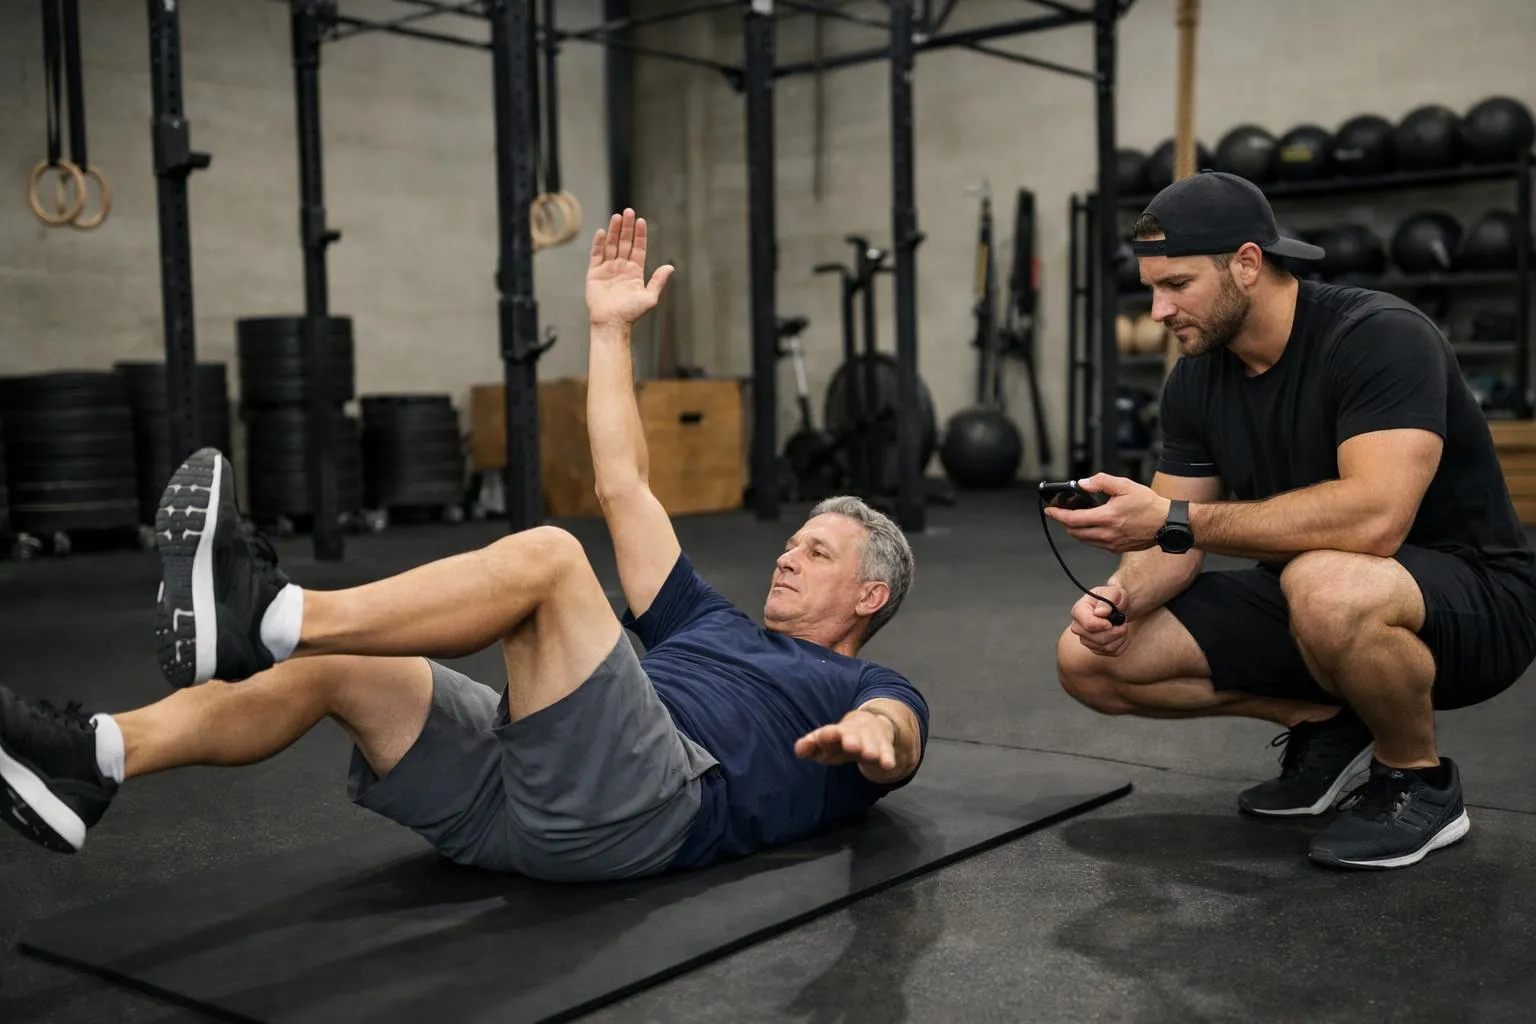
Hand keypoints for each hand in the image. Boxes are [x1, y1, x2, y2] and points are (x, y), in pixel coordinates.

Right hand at [586, 209, 674, 327]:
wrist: (612, 323)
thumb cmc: (631, 313)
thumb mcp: (649, 297)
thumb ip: (658, 281)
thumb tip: (670, 267)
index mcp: (635, 271)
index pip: (638, 248)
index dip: (639, 235)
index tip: (641, 221)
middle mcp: (621, 267)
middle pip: (624, 243)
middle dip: (627, 227)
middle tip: (629, 211)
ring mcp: (608, 269)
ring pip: (611, 245)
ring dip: (615, 231)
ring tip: (617, 216)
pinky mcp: (594, 273)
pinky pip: (596, 254)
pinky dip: (599, 243)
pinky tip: (602, 232)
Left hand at [794, 709, 897, 771]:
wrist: (869, 726)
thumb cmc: (839, 741)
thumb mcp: (824, 746)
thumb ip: (810, 747)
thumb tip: (799, 749)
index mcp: (835, 732)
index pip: (829, 732)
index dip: (827, 735)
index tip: (824, 737)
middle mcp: (853, 732)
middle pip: (852, 734)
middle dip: (851, 739)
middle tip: (851, 746)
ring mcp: (870, 737)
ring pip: (870, 742)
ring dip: (870, 748)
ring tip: (869, 755)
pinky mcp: (885, 745)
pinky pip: (887, 751)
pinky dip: (887, 757)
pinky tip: (887, 764)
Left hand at [1042, 473, 1171, 553]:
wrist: (1167, 524)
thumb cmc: (1148, 504)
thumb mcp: (1125, 486)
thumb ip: (1101, 482)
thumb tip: (1083, 483)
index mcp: (1106, 517)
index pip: (1072, 519)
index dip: (1057, 514)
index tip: (1049, 510)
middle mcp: (1106, 534)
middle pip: (1074, 532)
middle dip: (1064, 522)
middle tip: (1061, 512)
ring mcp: (1111, 544)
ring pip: (1083, 540)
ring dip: (1075, 530)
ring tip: (1075, 518)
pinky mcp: (1116, 549)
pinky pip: (1095, 544)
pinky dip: (1088, 536)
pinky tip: (1092, 526)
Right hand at [1070, 582, 1129, 656]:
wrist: (1116, 606)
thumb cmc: (1112, 598)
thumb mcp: (1112, 592)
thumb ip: (1107, 601)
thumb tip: (1101, 613)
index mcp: (1079, 611)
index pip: (1087, 624)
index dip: (1102, 625)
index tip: (1112, 621)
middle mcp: (1078, 627)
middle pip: (1096, 638)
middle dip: (1115, 632)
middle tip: (1123, 622)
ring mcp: (1086, 639)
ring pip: (1104, 647)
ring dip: (1119, 637)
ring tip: (1123, 626)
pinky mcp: (1096, 649)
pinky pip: (1111, 652)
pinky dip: (1121, 644)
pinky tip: (1121, 634)